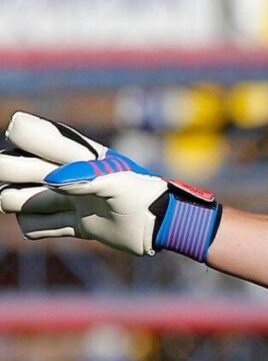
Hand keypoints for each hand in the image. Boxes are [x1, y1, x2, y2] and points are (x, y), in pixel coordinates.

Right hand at [0, 112, 221, 260]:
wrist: (160, 226)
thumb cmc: (143, 195)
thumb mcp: (118, 181)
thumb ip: (85, 177)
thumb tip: (50, 181)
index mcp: (77, 154)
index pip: (33, 133)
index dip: (26, 135)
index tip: (23, 138)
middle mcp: (66, 174)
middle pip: (13, 166)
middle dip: (13, 172)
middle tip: (45, 184)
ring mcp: (67, 200)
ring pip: (16, 198)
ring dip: (23, 203)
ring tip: (59, 206)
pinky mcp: (74, 224)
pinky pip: (34, 226)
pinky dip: (38, 227)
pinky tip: (66, 223)